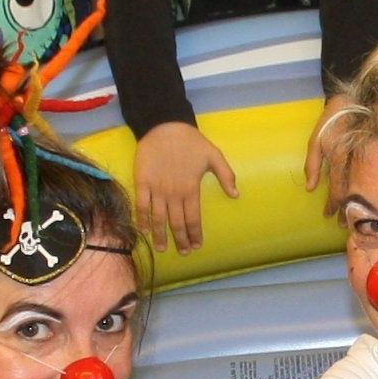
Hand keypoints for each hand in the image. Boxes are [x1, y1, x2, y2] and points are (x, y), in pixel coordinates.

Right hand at [134, 122, 237, 251]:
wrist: (164, 126)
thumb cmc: (191, 141)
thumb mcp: (214, 155)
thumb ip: (225, 176)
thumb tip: (236, 195)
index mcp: (191, 189)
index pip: (194, 219)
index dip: (195, 234)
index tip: (196, 246)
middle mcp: (173, 194)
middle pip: (177, 223)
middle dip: (180, 240)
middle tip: (183, 252)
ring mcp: (156, 189)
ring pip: (158, 219)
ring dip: (160, 236)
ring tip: (162, 249)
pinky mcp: (142, 183)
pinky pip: (141, 206)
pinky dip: (142, 220)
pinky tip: (144, 230)